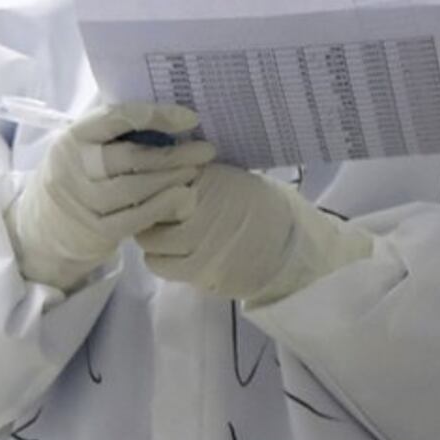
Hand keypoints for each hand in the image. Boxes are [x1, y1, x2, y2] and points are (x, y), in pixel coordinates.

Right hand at [5, 103, 211, 291]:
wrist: (44, 226)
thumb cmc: (78, 174)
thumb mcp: (83, 145)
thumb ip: (114, 126)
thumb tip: (160, 96)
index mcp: (73, 136)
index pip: (115, 118)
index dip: (156, 115)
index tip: (190, 117)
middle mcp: (73, 166)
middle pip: (130, 157)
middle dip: (174, 153)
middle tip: (206, 150)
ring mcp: (82, 200)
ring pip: (134, 188)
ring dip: (171, 179)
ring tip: (195, 171)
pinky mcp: (95, 229)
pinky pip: (135, 218)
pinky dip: (162, 206)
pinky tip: (183, 197)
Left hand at [136, 167, 372, 306]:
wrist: (293, 246)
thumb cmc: (259, 207)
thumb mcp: (230, 179)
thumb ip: (194, 176)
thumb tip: (154, 168)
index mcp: (211, 181)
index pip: (158, 179)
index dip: (150, 183)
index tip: (149, 185)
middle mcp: (203, 210)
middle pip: (149, 209)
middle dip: (146, 210)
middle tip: (154, 211)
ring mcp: (202, 243)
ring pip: (149, 239)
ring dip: (151, 235)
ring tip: (164, 231)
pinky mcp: (202, 271)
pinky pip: (159, 264)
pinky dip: (159, 258)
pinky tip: (171, 251)